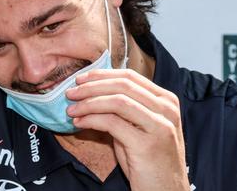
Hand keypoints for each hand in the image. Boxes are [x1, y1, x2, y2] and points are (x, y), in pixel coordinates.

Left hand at [66, 69, 189, 190]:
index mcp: (166, 100)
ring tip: (71, 110)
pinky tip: (79, 123)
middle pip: (123, 85)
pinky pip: (112, 123)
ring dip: (89, 103)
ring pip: (117, 101)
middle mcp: (167, 109)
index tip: (80, 79)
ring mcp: (160, 126)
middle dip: (91, 87)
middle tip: (70, 93)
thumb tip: (93, 92)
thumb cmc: (150, 161)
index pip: (130, 76)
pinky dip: (91, 119)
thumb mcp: (140, 128)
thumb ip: (125, 109)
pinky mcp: (147, 144)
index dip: (102, 75)